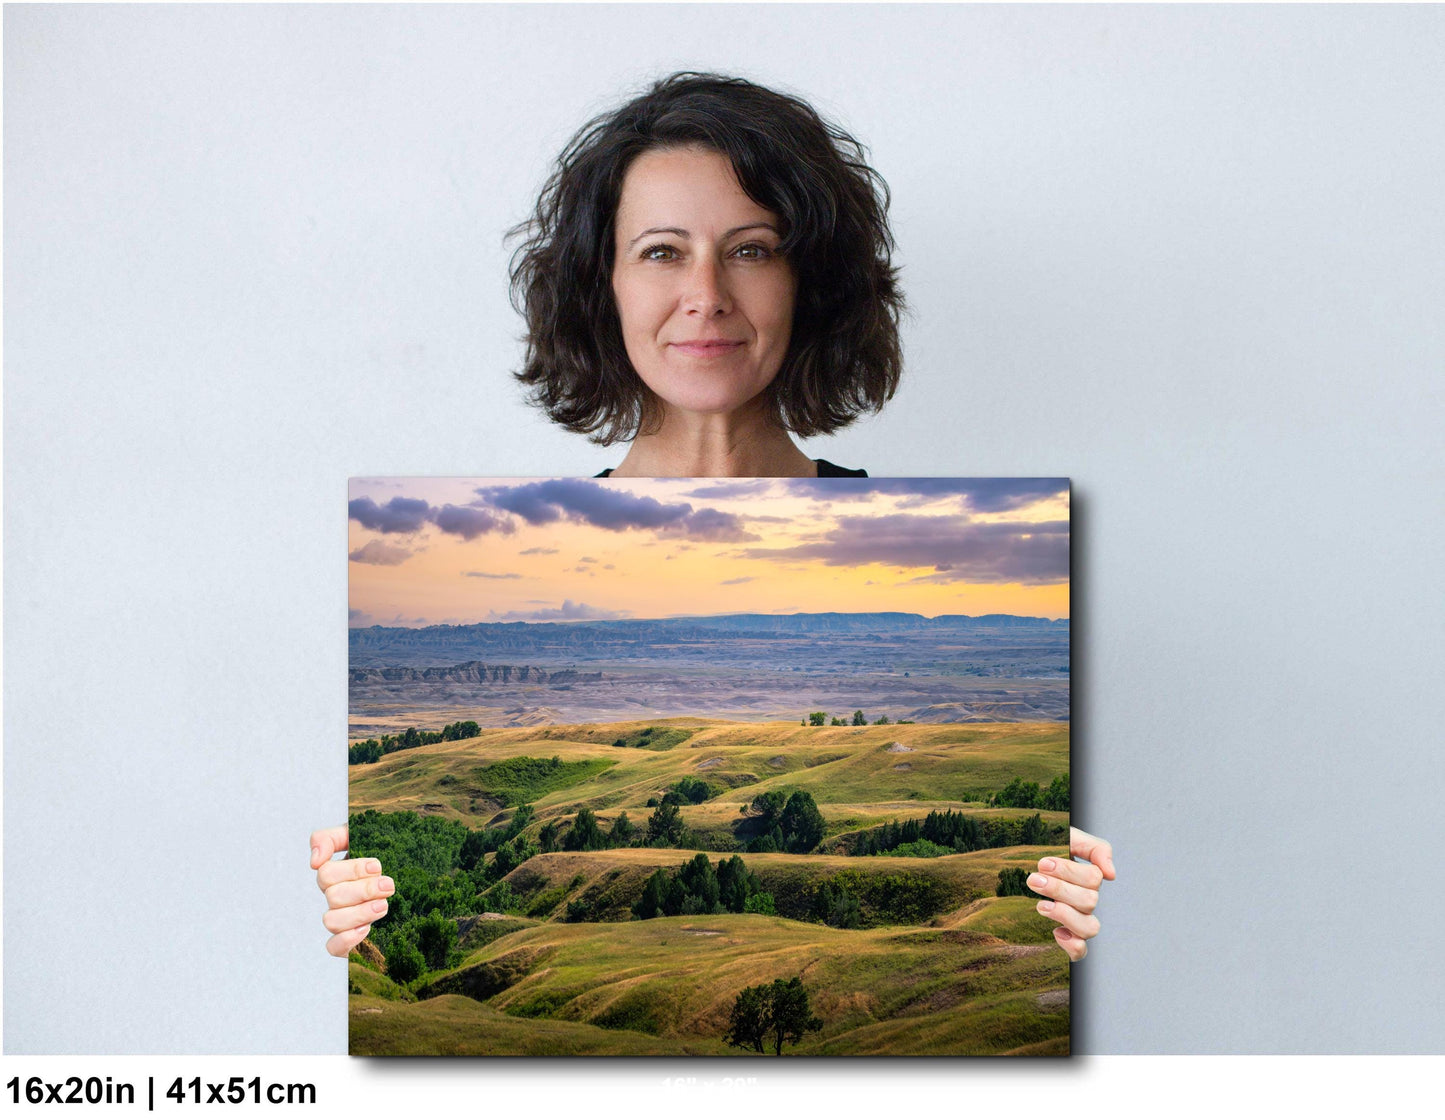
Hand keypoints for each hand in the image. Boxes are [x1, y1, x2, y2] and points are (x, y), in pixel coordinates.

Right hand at [310, 825, 393, 956]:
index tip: (377, 866)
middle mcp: (334, 897)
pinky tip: (367, 929)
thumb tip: (315, 860)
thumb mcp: (359, 836)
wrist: (408, 878)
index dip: (351, 870)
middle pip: (333, 896)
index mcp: (335, 873)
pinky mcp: (348, 941)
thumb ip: (332, 838)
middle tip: (388, 885)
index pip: (326, 872)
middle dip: (364, 890)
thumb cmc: (380, 855)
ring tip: (384, 905)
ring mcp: (340, 919)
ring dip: (359, 913)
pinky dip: (347, 940)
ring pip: (331, 921)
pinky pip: (333, 947)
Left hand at [1030, 827, 1114, 961]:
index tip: (1043, 863)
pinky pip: (1081, 951)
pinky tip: (1056, 932)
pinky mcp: (1066, 937)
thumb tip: (1111, 874)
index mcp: (1089, 878)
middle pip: (1089, 902)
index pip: (1093, 879)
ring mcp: (1078, 920)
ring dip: (1065, 915)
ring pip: (1090, 928)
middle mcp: (1087, 900)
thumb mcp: (1070, 838)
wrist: (1021, 860)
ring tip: (1040, 905)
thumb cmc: (1050, 849)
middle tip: (1033, 879)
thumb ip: (1095, 848)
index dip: (1068, 872)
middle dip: (1059, 889)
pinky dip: (1072, 945)